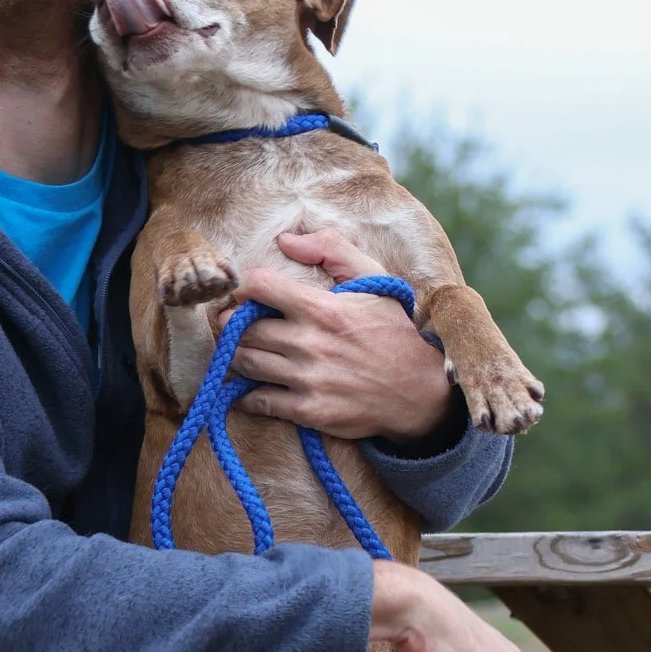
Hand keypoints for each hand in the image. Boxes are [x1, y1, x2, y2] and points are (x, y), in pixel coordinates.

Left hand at [230, 228, 452, 441]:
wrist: (417, 390)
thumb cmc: (391, 331)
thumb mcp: (374, 278)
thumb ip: (332, 249)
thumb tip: (286, 241)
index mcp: (321, 308)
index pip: (258, 286)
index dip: (245, 287)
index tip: (248, 294)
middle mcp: (309, 343)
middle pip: (242, 329)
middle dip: (233, 323)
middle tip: (238, 324)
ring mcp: (307, 379)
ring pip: (244, 362)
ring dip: (238, 355)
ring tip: (247, 349)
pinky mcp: (307, 410)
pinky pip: (257, 400)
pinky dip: (247, 393)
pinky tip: (254, 385)